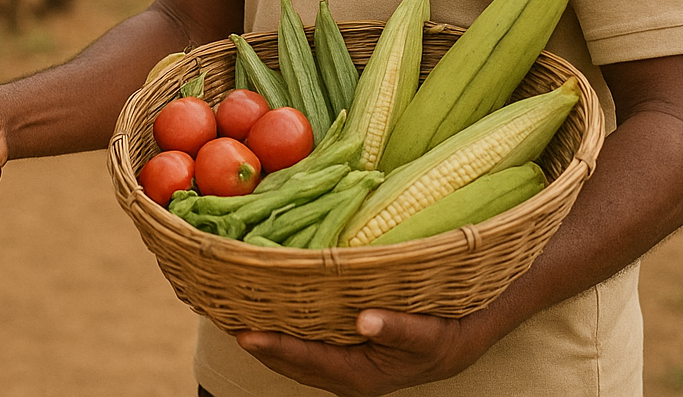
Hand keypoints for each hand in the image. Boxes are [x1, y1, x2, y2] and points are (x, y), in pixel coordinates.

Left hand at [235, 309, 490, 396]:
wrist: (461, 338)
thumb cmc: (446, 336)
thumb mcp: (430, 334)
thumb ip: (400, 329)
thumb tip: (366, 320)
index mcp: (361, 375)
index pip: (308, 363)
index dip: (276, 349)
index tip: (245, 334)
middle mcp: (345, 373)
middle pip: (291, 362)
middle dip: (259, 341)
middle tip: (221, 315)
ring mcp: (341, 362)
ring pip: (294, 353)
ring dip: (267, 334)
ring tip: (232, 310)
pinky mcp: (341, 348)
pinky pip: (304, 341)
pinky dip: (283, 327)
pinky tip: (266, 307)